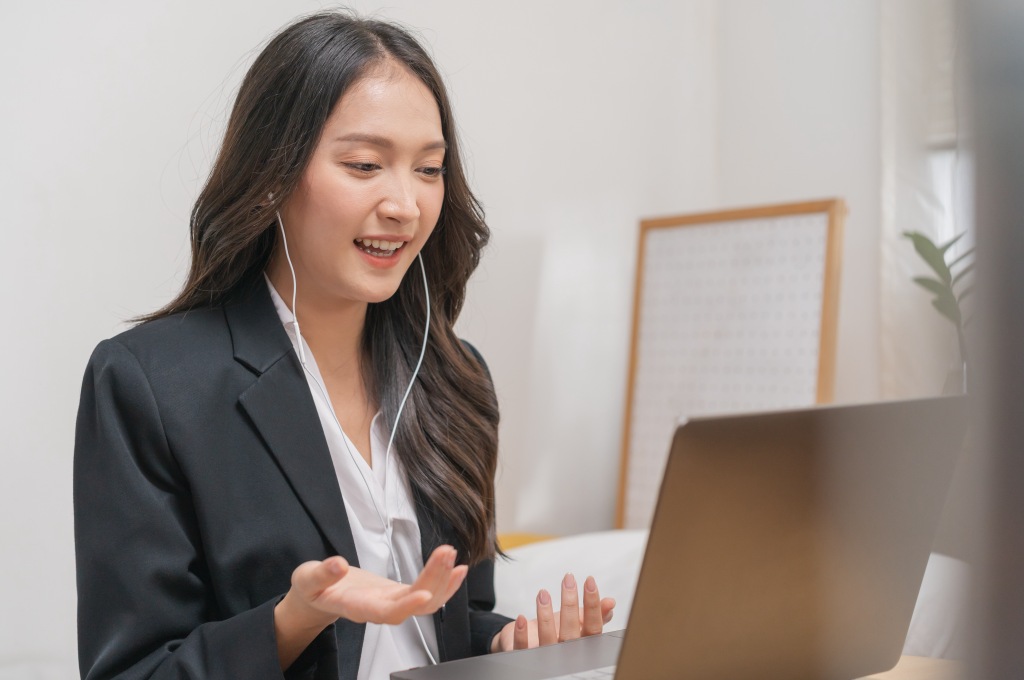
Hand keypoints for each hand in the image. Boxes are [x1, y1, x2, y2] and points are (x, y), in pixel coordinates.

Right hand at [279, 545, 466, 630]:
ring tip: (453, 555)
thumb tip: (338, 564)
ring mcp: (391, 602)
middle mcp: (378, 609)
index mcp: (356, 607)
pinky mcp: (397, 594)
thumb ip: (322, 574)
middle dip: (433, 580)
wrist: (318, 597)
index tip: (425, 594)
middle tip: (446, 553)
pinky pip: (425, 591)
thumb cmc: (312, 589)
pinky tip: (457, 568)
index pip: (385, 612)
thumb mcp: (307, 579)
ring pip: (424, 600)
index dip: (406, 606)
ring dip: (442, 579)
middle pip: (412, 604)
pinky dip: (442, 581)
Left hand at [491, 573, 615, 651]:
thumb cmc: (557, 630)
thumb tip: (611, 602)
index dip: (593, 605)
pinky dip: (521, 635)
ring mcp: (544, 657)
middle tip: (568, 580)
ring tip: (543, 593)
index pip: (593, 628)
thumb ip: (595, 614)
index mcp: (581, 643)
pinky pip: (522, 649)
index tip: (589, 581)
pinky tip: (521, 618)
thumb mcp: (578, 620)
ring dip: (545, 616)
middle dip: (570, 605)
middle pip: (570, 634)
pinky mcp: (524, 657)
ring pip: (547, 641)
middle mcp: (565, 653)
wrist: (531, 641)